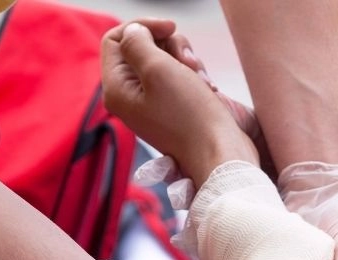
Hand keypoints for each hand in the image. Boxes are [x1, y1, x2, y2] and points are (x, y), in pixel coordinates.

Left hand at [101, 20, 256, 187]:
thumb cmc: (190, 116)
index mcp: (117, 90)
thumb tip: (136, 32)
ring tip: (201, 80)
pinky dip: (195, 76)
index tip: (170, 27)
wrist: (221, 153)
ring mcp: (154, 104)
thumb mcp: (158, 69)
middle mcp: (131, 97)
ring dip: (186, 61)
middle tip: (187, 62)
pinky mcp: (175, 108)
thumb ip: (138, 42)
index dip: (142, 27)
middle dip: (168, 46)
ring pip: (165, 60)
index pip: (115, 40)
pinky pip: (180, 77)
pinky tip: (209, 89)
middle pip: (142, 48)